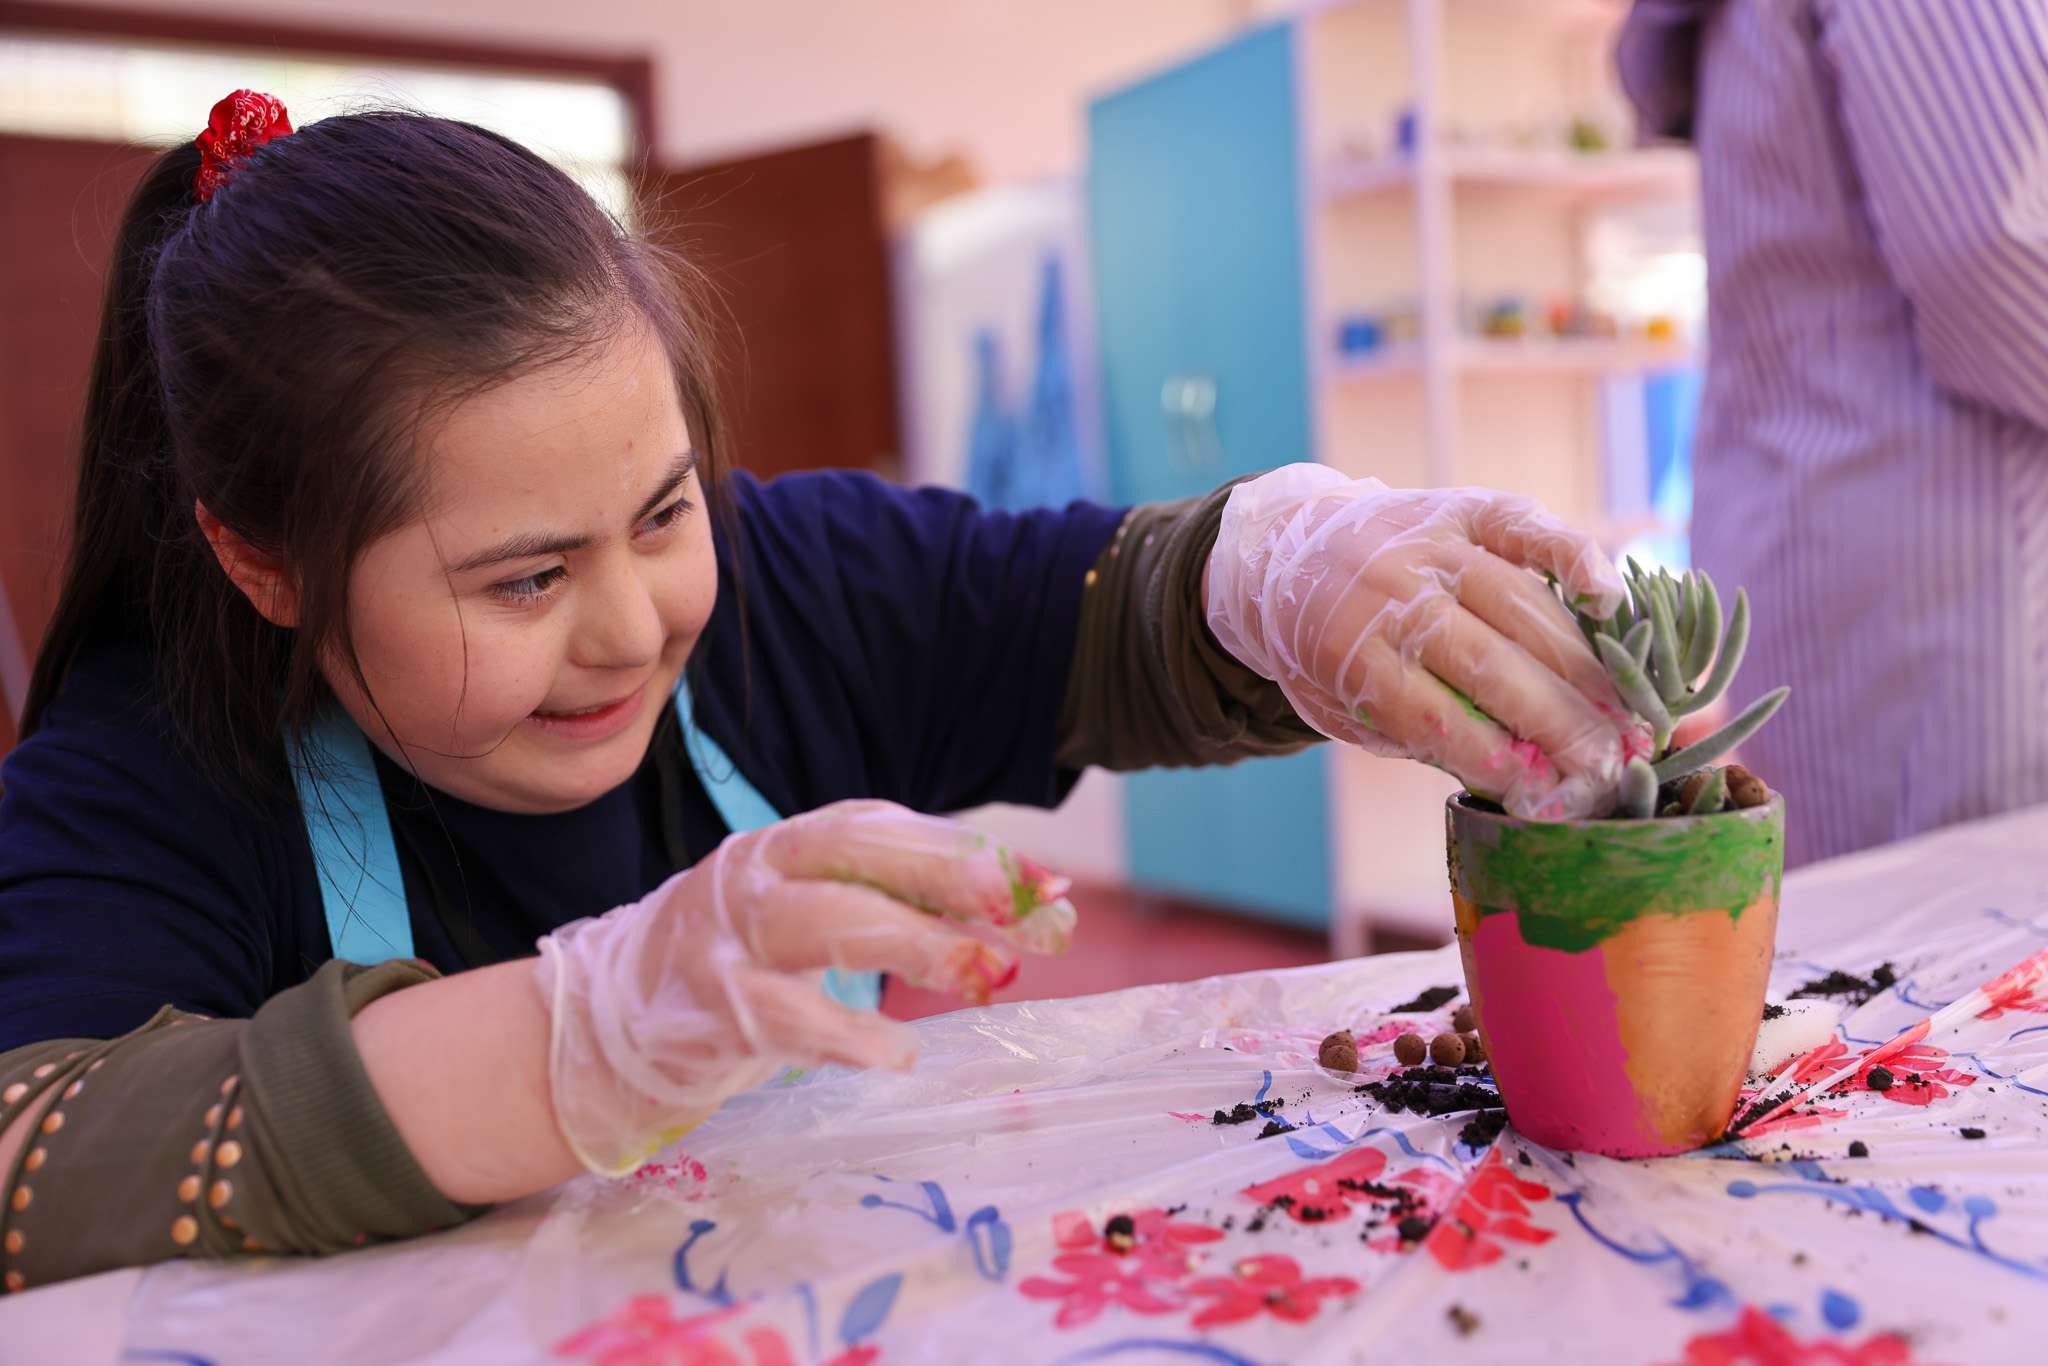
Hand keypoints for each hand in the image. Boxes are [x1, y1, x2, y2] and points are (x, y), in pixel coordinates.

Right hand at [535, 799, 1074, 1174]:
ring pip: (822, 923)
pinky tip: (894, 1053)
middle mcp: (756, 875)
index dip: (963, 850)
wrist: (603, 1027)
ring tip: (978, 973)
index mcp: (789, 845)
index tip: (1042, 883)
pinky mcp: (706, 1007)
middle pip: (854, 855)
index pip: (882, 829)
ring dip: (909, 944)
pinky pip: (778, 1016)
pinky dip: (840, 1035)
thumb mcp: (815, 916)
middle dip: (942, 873)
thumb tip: (1047, 908)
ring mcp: (727, 938)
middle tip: (1017, 904)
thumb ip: (911, 908)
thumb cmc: (740, 966)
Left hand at [1205, 465, 1645, 820]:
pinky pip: (1524, 528)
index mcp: (1347, 652)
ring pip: (1520, 605)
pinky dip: (1572, 556)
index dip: (1495, 759)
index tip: (1547, 794)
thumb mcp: (1341, 706)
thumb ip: (1412, 734)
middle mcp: (1391, 592)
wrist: (1288, 554)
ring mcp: (1430, 545)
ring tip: (1621, 713)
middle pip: (1489, 664)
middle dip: (1556, 721)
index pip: (1434, 716)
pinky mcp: (1460, 509)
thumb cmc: (1330, 652)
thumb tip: (1510, 774)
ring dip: (1579, 665)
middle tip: (1608, 763)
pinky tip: (1609, 598)